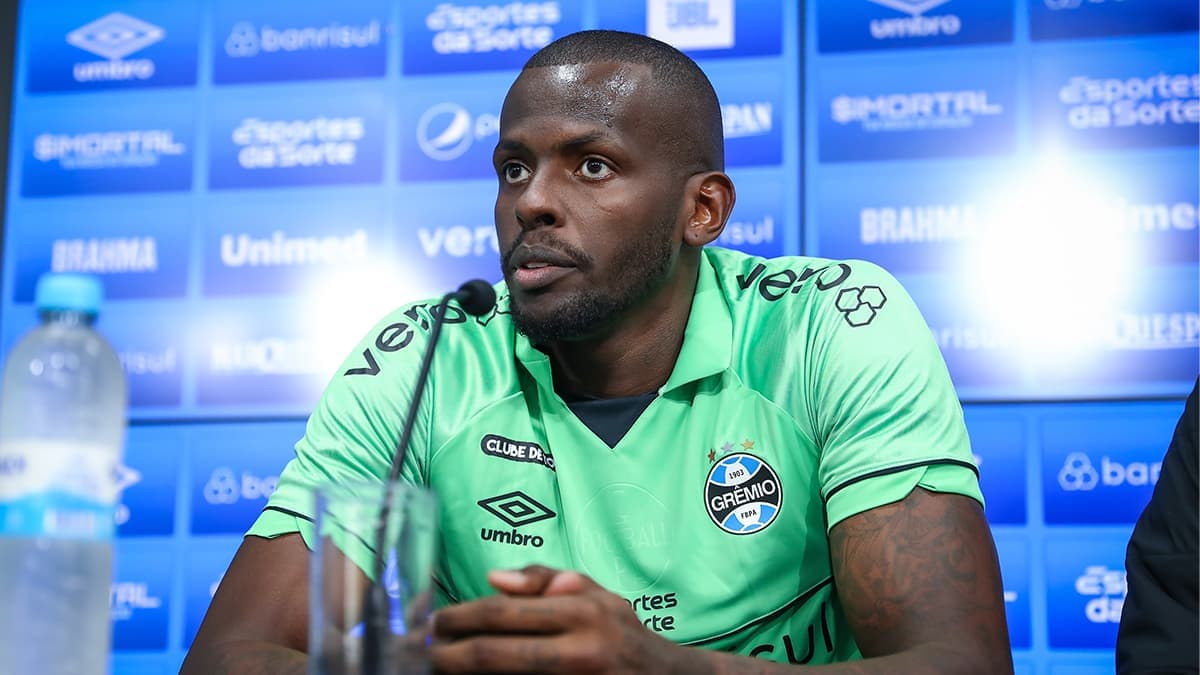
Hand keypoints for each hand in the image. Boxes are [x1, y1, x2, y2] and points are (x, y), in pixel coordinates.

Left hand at [431, 566, 691, 673]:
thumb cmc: (626, 635)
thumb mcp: (600, 595)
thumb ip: (548, 580)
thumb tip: (494, 579)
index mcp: (582, 611)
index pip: (504, 613)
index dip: (460, 618)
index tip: (433, 622)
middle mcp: (580, 649)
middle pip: (495, 654)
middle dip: (448, 654)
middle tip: (421, 652)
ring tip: (438, 667)